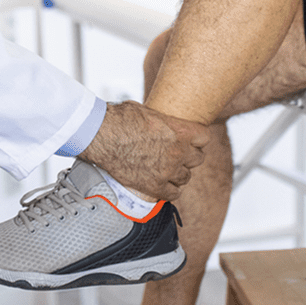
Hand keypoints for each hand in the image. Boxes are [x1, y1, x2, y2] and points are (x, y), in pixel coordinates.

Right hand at [78, 101, 209, 200]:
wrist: (100, 135)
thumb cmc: (120, 118)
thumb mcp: (148, 112)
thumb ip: (163, 122)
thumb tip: (162, 122)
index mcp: (181, 131)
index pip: (205, 137)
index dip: (196, 139)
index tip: (190, 140)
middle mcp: (179, 152)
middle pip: (198, 159)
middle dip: (188, 156)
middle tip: (176, 154)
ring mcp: (167, 171)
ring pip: (186, 177)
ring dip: (178, 173)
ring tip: (166, 169)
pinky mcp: (154, 186)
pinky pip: (173, 193)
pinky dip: (169, 189)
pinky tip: (161, 184)